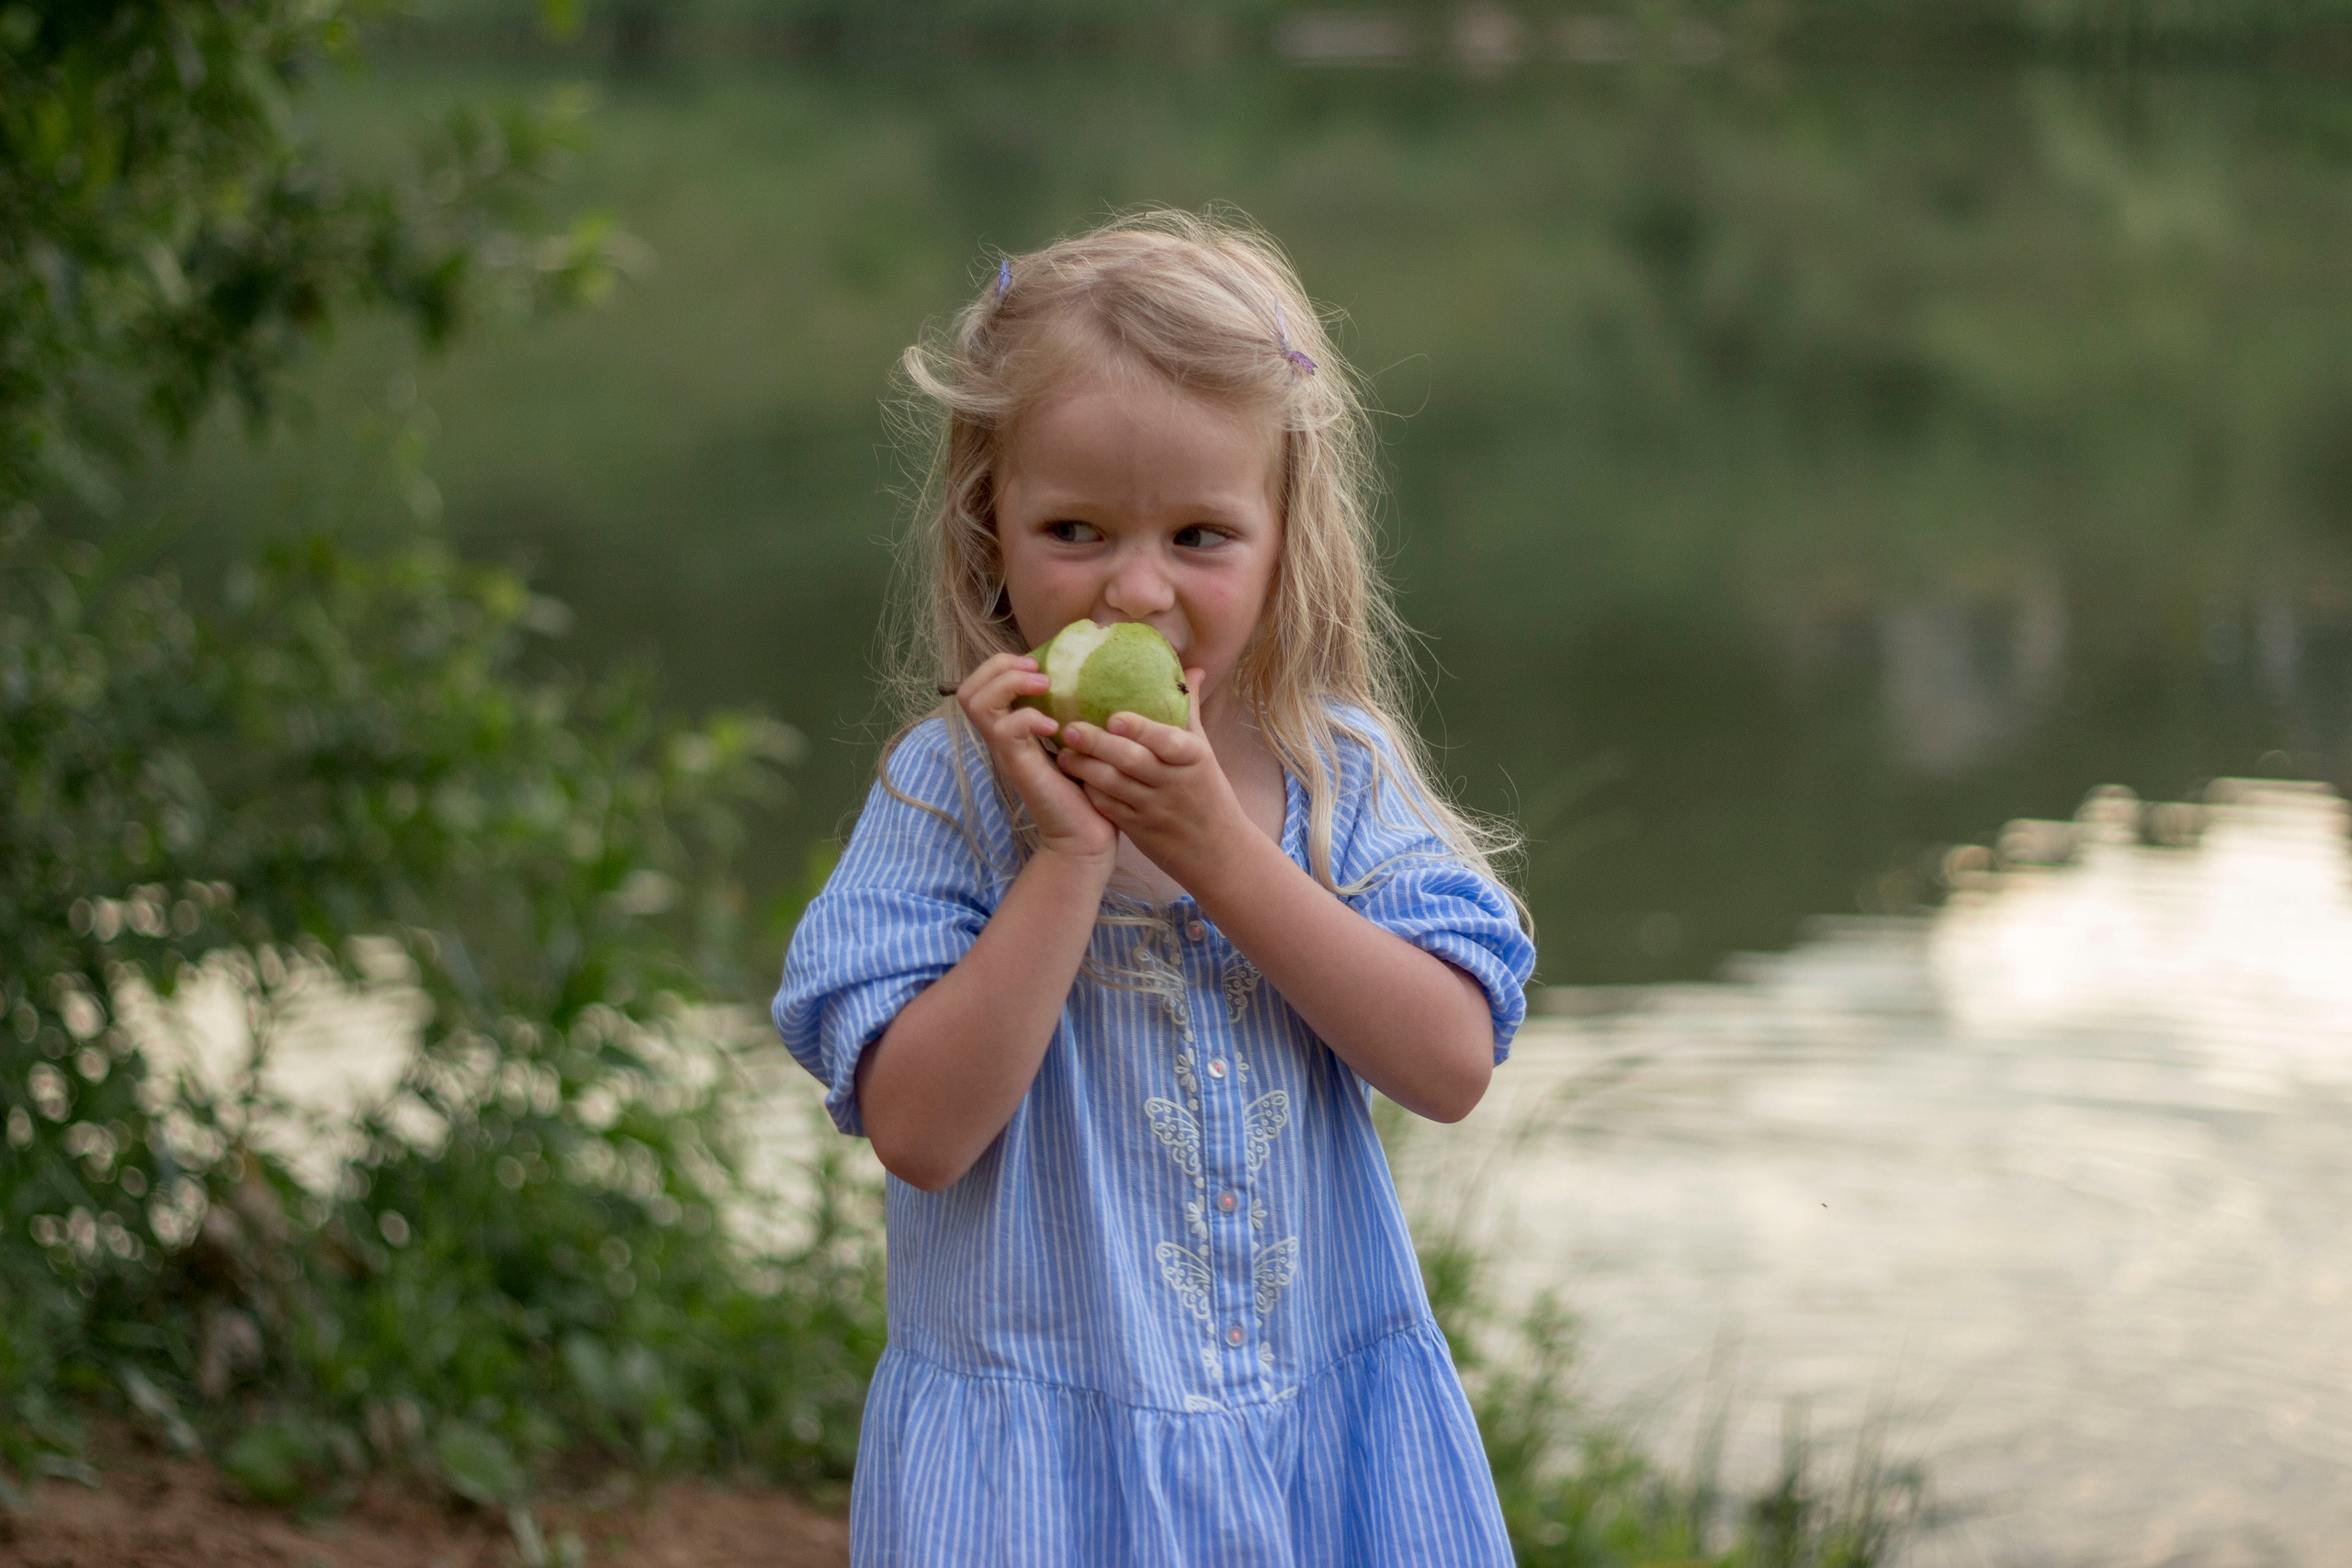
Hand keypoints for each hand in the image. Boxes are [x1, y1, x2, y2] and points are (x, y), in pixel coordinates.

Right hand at [951, 653, 1115, 864]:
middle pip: (968, 689)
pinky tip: (1053, 727)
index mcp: (1010, 728)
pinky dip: (1027, 718)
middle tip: (1039, 675)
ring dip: (1010, 684)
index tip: (1038, 668)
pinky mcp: (1019, 766)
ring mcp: (1006, 752)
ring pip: (976, 702)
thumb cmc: (1087, 789)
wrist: (1087, 835)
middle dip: (1000, 668)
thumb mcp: (1075, 740)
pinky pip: (1005, 729)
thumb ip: (1068, 711)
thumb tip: (1083, 676)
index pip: (978, 684)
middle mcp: (1000, 738)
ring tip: (1044, 689)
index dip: (1002, 665)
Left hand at [1053, 667, 1247, 889]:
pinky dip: (1091, 792)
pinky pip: (1109, 808)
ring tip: (1063, 753)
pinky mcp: (1139, 831)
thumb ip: (1189, 711)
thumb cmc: (1208, 792)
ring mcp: (1155, 809)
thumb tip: (1192, 668)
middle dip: (1098, 744)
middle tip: (1070, 727)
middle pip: (1132, 761)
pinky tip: (1075, 778)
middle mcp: (1174, 783)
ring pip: (1114, 785)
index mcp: (1193, 758)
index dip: (1140, 729)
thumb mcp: (1204, 752)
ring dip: (1085, 768)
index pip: (1167, 741)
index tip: (1114, 717)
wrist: (1217, 852)